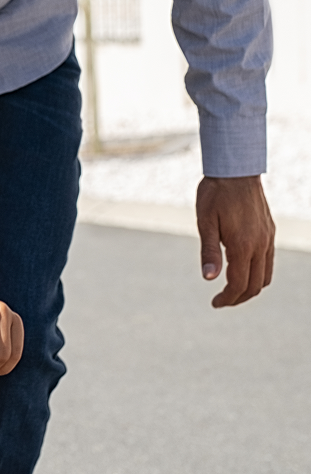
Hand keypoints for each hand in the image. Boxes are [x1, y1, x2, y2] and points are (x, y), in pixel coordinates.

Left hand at [196, 175, 274, 307]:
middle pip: (256, 285)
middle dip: (239, 297)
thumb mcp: (205, 222)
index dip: (228, 298)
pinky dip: (258, 272)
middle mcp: (260, 245)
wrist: (235, 170)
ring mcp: (268, 238)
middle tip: (221, 301)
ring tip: (231, 289)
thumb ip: (209, 252)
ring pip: (266, 275)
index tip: (215, 303)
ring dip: (251, 287)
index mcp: (243, 245)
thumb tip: (208, 278)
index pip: (239, 284)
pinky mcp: (269, 231)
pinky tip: (242, 268)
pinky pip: (268, 260)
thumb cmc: (215, 194)